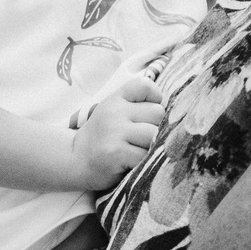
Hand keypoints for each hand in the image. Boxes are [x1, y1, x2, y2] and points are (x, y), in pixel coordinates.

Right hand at [73, 74, 166, 188]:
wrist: (75, 159)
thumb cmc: (102, 136)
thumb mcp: (114, 111)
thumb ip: (137, 105)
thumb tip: (175, 112)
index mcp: (116, 99)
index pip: (146, 86)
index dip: (156, 99)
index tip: (148, 115)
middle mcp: (114, 111)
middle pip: (157, 113)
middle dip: (155, 128)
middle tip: (140, 140)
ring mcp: (114, 132)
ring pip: (154, 135)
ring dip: (150, 148)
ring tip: (136, 153)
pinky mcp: (116, 153)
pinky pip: (145, 156)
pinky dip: (142, 163)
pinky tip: (130, 164)